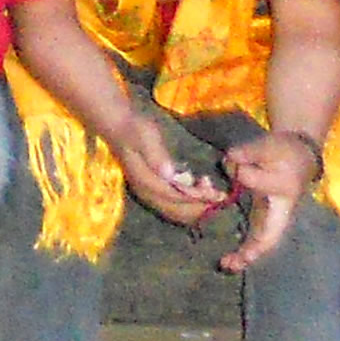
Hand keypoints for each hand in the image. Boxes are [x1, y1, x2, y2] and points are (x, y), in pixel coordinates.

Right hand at [112, 113, 230, 232]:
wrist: (119, 127)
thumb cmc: (135, 128)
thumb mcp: (145, 136)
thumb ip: (156, 155)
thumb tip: (170, 174)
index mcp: (146, 182)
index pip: (176, 198)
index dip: (198, 198)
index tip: (217, 192)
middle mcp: (147, 194)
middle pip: (178, 212)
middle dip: (201, 207)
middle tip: (220, 195)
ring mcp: (149, 195)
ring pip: (177, 213)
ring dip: (197, 208)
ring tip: (213, 192)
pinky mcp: (153, 192)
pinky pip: (175, 207)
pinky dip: (190, 205)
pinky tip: (200, 192)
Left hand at [215, 130, 322, 272]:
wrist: (299, 155)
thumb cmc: (283, 151)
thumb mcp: (268, 145)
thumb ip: (247, 152)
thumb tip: (229, 160)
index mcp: (283, 186)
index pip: (258, 183)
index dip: (243, 175)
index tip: (236, 165)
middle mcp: (281, 208)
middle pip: (269, 233)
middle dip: (251, 250)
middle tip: (231, 263)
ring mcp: (275, 216)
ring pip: (264, 241)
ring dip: (246, 255)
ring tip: (228, 266)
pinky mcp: (265, 217)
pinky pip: (257, 237)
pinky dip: (245, 250)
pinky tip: (229, 260)